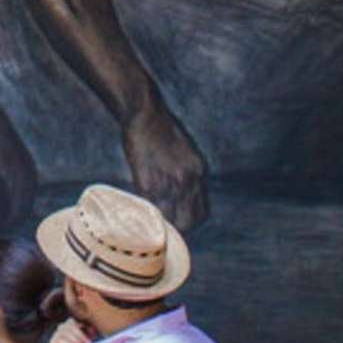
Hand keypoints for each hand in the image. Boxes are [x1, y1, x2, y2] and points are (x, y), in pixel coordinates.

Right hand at [122, 105, 207, 229]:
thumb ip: (186, 173)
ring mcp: (168, 182)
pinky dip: (146, 212)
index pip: (202, 211)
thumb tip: (180, 192)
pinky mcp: (148, 181)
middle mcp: (188, 180)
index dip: (191, 221)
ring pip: (170, 219)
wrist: (145, 113)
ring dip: (161, 224)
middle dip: (178, 228)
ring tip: (150, 225)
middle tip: (165, 229)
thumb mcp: (184, 151)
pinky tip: (139, 212)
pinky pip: (150, 207)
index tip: (180, 223)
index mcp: (198, 171)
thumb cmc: (161, 129)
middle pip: (189, 220)